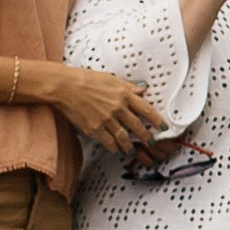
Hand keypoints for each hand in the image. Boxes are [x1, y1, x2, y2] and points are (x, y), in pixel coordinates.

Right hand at [48, 65, 164, 157]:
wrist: (65, 86)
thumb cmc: (86, 79)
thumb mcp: (112, 79)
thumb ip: (128, 86)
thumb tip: (143, 88)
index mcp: (124, 95)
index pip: (146, 109)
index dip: (157, 120)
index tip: (163, 127)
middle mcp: (118, 108)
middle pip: (137, 126)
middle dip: (146, 137)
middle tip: (151, 142)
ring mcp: (106, 119)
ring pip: (123, 137)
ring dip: (129, 145)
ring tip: (131, 150)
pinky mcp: (94, 128)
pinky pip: (108, 141)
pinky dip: (112, 147)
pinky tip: (114, 149)